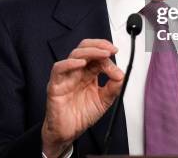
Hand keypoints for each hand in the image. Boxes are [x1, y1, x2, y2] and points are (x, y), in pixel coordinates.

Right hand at [41, 39, 123, 156]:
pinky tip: (81, 63)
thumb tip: (121, 75)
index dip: (107, 54)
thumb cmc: (81, 116)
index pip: (97, 56)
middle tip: (111, 50)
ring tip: (102, 54)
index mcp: (88, 73)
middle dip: (99, 45)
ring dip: (90, 52)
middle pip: (85, 48)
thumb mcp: (103, 101)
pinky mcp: (55, 85)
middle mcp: (77, 72)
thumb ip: (113, 87)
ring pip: (74, 55)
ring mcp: (66, 77)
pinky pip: (58, 69)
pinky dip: (69, 63)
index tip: (117, 58)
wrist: (68, 133)